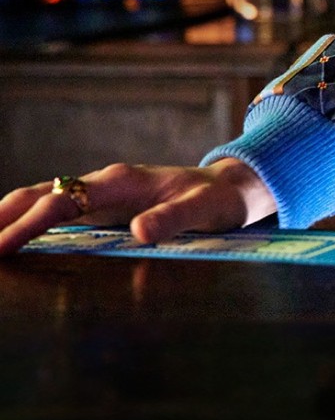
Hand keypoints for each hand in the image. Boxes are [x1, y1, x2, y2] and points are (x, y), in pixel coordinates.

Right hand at [0, 159, 277, 257]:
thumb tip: (139, 231)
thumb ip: (173, 219)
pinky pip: (54, 209)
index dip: (27, 224)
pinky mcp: (100, 205)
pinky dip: (25, 220)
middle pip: (38, 195)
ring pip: (41, 199)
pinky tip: (7, 238)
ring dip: (6, 217)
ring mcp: (99, 193)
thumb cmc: (216, 200)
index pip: (61, 202)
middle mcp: (103, 183)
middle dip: (1, 218)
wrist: (227, 187)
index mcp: (121, 182)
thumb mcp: (203, 210)